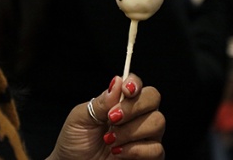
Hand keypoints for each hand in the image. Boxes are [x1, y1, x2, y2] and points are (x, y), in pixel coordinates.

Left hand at [46, 74, 164, 159]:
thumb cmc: (75, 142)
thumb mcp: (80, 118)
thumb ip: (101, 102)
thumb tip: (117, 81)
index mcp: (119, 102)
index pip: (137, 84)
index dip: (135, 84)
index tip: (125, 90)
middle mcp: (135, 115)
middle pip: (153, 98)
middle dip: (134, 107)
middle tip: (112, 118)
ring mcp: (144, 135)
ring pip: (157, 122)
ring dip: (131, 131)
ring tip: (110, 139)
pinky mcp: (148, 156)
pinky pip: (157, 148)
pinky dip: (135, 150)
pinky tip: (119, 153)